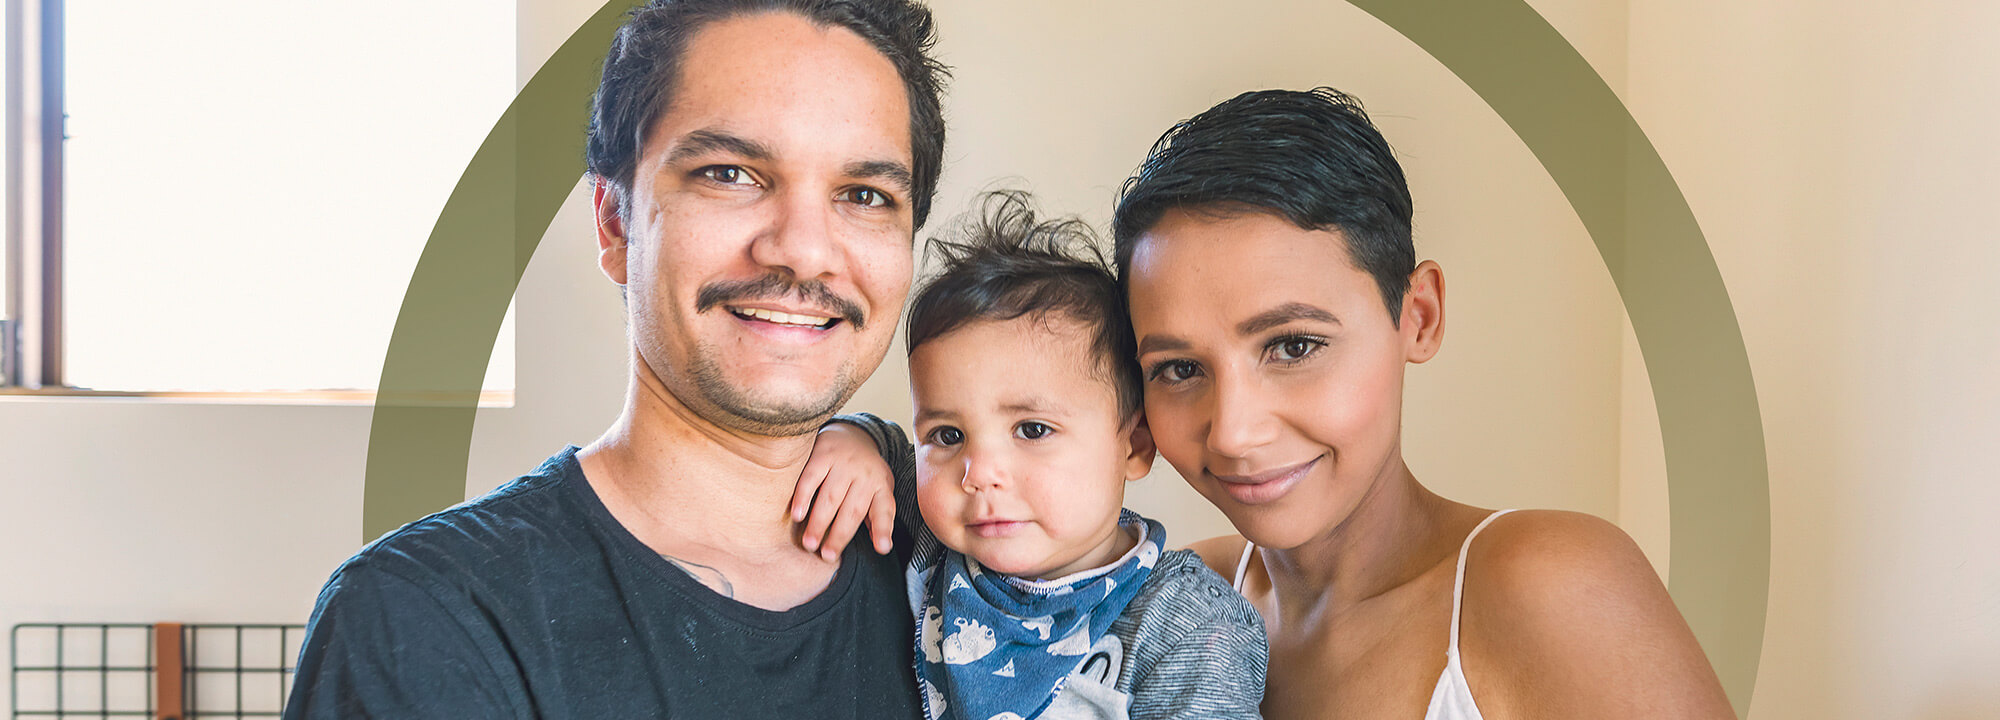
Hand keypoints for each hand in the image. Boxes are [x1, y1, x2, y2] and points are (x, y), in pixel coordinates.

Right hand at [791, 422, 896, 561]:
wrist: (850, 434)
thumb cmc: (864, 473)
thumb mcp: (878, 490)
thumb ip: (877, 516)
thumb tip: (881, 547)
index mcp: (881, 486)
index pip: (884, 510)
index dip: (883, 530)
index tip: (882, 548)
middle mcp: (865, 474)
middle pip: (852, 509)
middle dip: (839, 535)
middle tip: (826, 556)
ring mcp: (844, 464)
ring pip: (831, 497)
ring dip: (819, 522)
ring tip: (809, 544)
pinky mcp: (823, 454)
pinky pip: (811, 478)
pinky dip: (803, 497)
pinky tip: (797, 514)